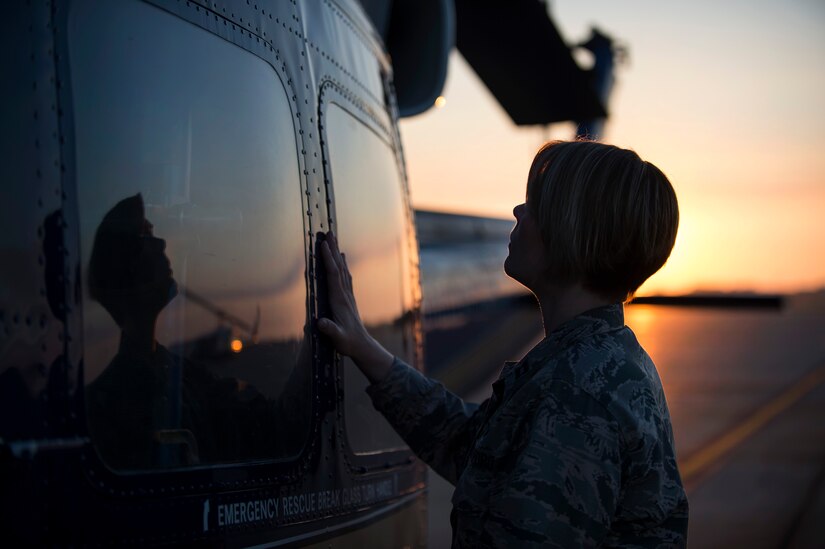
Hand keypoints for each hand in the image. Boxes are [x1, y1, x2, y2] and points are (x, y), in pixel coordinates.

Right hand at [317, 231, 393, 382]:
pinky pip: (345, 276)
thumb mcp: (337, 338)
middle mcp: (345, 294)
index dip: (328, 259)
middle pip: (338, 267)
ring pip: (342, 269)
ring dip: (337, 253)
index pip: (333, 275)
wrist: (362, 346)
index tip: (323, 245)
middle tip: (328, 232)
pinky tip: (342, 259)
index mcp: (339, 300)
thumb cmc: (348, 343)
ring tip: (333, 239)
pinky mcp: (348, 298)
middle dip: (333, 249)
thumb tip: (321, 323)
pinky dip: (342, 264)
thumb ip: (330, 330)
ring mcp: (348, 295)